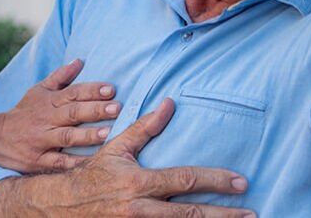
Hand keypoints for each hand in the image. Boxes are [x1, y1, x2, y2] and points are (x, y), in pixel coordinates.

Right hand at [0, 59, 119, 172]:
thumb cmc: (24, 112)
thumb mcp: (38, 90)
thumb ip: (60, 77)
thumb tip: (80, 61)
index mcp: (49, 101)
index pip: (73, 93)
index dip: (92, 90)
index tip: (111, 89)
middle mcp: (46, 120)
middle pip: (72, 113)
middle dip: (95, 110)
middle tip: (117, 108)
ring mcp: (42, 141)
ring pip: (66, 137)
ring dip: (87, 136)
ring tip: (108, 133)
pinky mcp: (38, 161)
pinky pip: (58, 163)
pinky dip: (75, 164)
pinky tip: (93, 163)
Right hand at [0, 99, 254, 216]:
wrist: (59, 206)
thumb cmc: (91, 174)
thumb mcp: (117, 148)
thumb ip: (146, 128)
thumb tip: (169, 103)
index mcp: (139, 183)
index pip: (185, 181)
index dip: (216, 181)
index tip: (241, 183)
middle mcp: (141, 208)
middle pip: (191, 215)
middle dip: (223, 215)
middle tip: (251, 214)